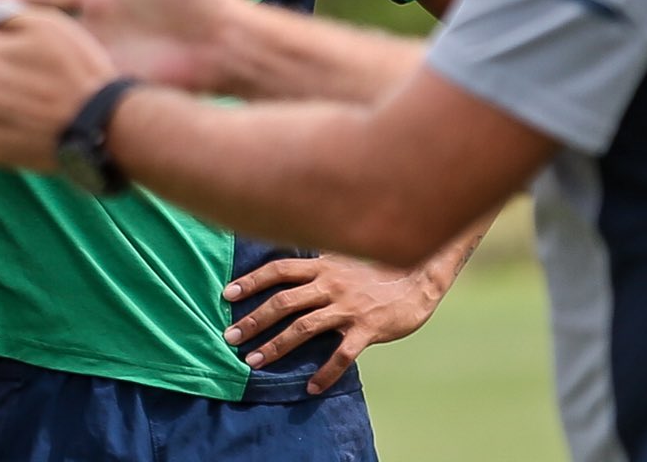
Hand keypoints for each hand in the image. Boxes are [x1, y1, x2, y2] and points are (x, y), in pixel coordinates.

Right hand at [0, 0, 243, 92]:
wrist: (227, 45)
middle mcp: (98, 28)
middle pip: (40, 28)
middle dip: (4, 31)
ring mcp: (103, 57)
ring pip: (50, 60)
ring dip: (18, 61)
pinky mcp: (111, 83)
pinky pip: (72, 85)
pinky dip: (44, 88)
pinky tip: (13, 93)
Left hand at [221, 253, 442, 392]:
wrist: (419, 279)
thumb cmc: (376, 270)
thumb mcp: (342, 258)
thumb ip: (315, 263)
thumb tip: (284, 266)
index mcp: (322, 266)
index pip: (278, 270)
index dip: (251, 281)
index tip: (227, 294)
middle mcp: (331, 284)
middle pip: (283, 302)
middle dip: (254, 319)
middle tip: (230, 336)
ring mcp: (348, 307)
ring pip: (304, 328)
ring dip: (277, 346)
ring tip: (254, 362)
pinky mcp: (367, 329)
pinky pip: (342, 355)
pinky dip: (325, 373)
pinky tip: (311, 388)